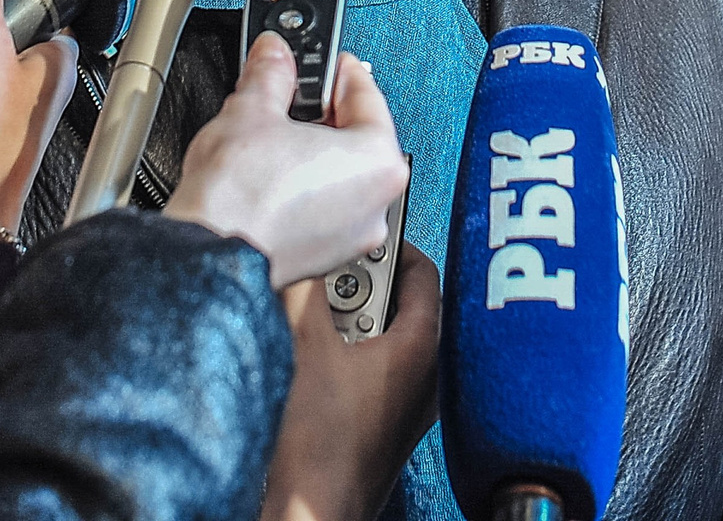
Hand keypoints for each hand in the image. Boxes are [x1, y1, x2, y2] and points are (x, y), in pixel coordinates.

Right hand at [165, 35, 409, 287]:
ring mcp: (351, 236)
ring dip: (312, 151)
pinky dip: (304, 188)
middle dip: (323, 112)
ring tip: (273, 135)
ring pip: (339, 176)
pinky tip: (270, 175)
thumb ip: (271, 72)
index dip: (338, 70)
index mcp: (377, 162)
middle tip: (292, 93)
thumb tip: (274, 54)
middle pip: (356, 138)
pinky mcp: (323, 256)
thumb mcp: (252, 109)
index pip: (367, 95)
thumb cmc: (238, 196)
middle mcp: (376, 203)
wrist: (207, 254)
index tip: (324, 61)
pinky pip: (324, 208)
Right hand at [261, 245, 442, 520]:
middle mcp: (427, 378)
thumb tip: (295, 239)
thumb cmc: (317, 445)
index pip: (423, 272)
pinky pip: (372, 371)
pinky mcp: (383, 428)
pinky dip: (346, 354)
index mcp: (423, 349)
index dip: (389, 244)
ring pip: (384, 339)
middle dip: (360, 285)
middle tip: (328, 279)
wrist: (308, 511)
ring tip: (315, 321)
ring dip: (348, 321)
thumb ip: (303, 280)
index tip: (359, 230)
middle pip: (401, 303)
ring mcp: (406, 407)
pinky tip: (312, 362)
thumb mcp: (302, 339)